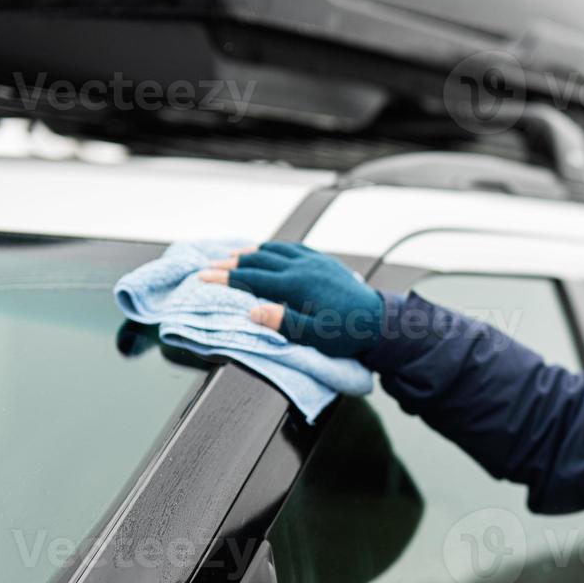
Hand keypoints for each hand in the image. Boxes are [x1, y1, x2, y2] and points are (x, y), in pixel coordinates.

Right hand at [199, 242, 383, 357]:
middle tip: (209, 266)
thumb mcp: (314, 335)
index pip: (252, 279)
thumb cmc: (347, 332)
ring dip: (250, 252)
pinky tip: (269, 250)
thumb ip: (283, 322)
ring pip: (274, 249)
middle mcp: (302, 267)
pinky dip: (273, 247)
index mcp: (295, 284)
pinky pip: (292, 247)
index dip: (225, 278)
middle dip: (230, 263)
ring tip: (232, 255)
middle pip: (258, 260)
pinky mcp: (323, 261)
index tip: (204, 277)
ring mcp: (313, 261)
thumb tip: (252, 312)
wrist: (379, 320)